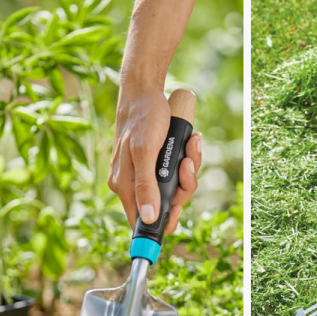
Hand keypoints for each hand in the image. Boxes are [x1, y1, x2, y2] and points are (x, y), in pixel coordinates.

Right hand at [108, 83, 201, 234]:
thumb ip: (145, 186)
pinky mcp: (159, 163)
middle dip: (184, 186)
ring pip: (177, 187)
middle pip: (167, 204)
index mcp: (124, 186)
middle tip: (187, 164)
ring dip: (190, 168)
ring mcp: (148, 173)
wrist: (146, 92)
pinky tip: (192, 141)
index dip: (162, 222)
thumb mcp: (144, 152)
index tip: (177, 215)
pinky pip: (179, 171)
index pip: (143, 220)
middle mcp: (134, 183)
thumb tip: (149, 218)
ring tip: (191, 146)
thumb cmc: (142, 120)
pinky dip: (189, 158)